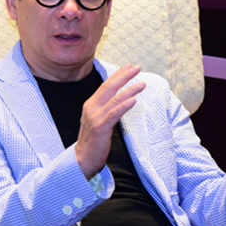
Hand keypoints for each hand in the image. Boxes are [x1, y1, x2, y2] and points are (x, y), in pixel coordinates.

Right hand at [75, 64, 145, 178]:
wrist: (82, 159)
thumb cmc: (93, 140)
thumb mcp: (97, 120)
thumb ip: (106, 109)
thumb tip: (119, 99)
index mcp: (91, 104)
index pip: (105, 85)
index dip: (117, 75)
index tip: (128, 66)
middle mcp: (91, 108)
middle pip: (109, 87)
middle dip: (124, 76)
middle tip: (136, 68)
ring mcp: (95, 117)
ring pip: (114, 99)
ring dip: (129, 89)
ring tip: (142, 84)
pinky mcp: (100, 127)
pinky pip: (113, 114)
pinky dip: (124, 105)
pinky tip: (133, 100)